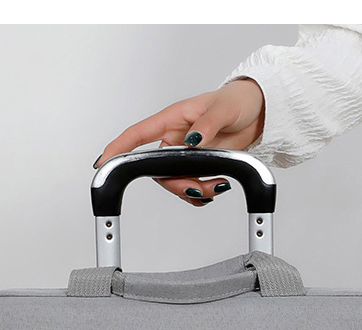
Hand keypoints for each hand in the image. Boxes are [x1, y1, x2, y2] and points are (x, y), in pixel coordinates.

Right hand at [94, 79, 264, 205]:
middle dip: (176, 183)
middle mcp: (174, 139)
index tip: (103, 163)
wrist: (257, 112)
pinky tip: (215, 189)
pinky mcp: (198, 167)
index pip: (137, 135)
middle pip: (158, 170)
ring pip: (175, 182)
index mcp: (172, 120)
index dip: (118, 149)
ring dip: (194, 190)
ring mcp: (185, 155)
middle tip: (200, 188)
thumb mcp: (222, 109)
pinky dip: (201, 195)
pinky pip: (190, 187)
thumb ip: (206, 126)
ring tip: (218, 185)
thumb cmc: (237, 101)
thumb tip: (192, 141)